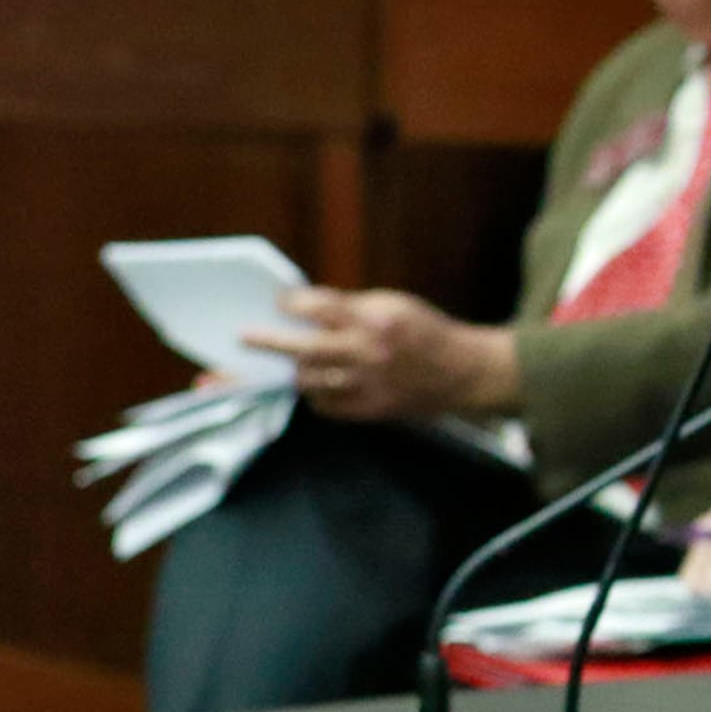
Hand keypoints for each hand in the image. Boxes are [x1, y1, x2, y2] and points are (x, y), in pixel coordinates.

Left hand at [242, 288, 519, 422]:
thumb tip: (305, 311)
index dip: (294, 303)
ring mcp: (369, 385)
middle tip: (245, 336)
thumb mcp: (395, 305)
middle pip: (305, 349)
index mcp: (377, 320)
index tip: (278, 302)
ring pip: (310, 381)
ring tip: (279, 365)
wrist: (465, 372)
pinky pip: (326, 405)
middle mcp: (370, 354)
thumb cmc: (426, 332)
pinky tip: (316, 384)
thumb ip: (352, 308)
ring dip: (292, 371)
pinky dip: (315, 393)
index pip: (322, 308)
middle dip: (270, 342)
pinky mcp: (370, 410)